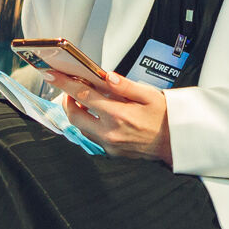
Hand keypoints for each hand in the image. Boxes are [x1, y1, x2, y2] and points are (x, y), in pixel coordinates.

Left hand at [43, 68, 171, 160]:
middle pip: (73, 115)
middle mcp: (110, 132)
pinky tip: (96, 114)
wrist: (176, 143)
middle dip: (66, 99)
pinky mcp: (111, 152)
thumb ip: (126, 86)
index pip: (83, 95)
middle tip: (70, 87)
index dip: (65, 83)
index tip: (52, 75)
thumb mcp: (150, 95)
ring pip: (80, 127)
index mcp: (118, 114)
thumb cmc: (165, 118)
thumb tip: (107, 76)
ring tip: (83, 99)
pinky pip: (91, 136)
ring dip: (77, 112)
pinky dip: (88, 123)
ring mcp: (109, 145)